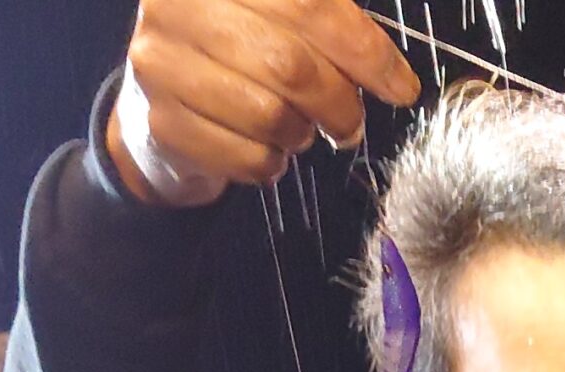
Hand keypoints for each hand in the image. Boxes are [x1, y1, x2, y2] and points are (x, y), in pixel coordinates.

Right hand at [109, 0, 419, 206]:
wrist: (167, 86)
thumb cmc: (240, 43)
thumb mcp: (278, 10)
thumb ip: (325, 20)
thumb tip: (392, 72)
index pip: (308, 5)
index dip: (365, 51)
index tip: (401, 88)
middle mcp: (178, 6)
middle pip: (289, 65)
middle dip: (338, 103)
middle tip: (350, 122)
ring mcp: (163, 64)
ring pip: (268, 116)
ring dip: (302, 133)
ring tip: (300, 127)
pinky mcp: (165, 121)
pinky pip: (246, 157)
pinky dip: (273, 163)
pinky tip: (269, 146)